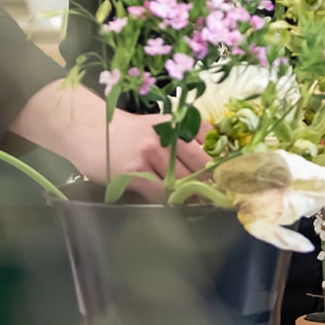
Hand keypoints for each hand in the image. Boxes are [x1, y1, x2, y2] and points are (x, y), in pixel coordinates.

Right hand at [11, 79, 209, 198]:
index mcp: (177, 122)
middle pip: (202, 166)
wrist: (90, 128)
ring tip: (197, 203)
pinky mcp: (132, 172)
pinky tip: (172, 203)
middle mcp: (166, 136)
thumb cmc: (128, 130)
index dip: (225, 162)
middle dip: (213, 184)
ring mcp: (149, 154)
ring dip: (191, 196)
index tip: (234, 177)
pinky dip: (169, 201)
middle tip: (220, 197)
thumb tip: (214, 163)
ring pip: (182, 182)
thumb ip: (185, 139)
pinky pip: (159, 194)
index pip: (212, 142)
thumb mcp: (160, 125)